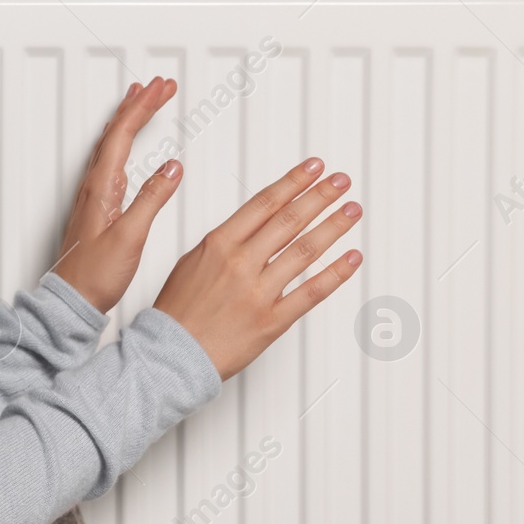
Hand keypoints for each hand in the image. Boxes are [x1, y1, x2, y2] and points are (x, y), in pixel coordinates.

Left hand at [52, 76, 182, 311]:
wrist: (72, 299)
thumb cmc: (95, 275)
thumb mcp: (130, 237)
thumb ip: (152, 200)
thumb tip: (172, 167)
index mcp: (100, 188)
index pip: (122, 135)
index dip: (142, 108)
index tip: (161, 88)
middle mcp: (93, 187)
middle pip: (114, 132)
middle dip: (138, 105)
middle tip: (158, 85)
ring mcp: (94, 196)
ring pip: (110, 144)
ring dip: (128, 119)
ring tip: (142, 100)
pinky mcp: (97, 207)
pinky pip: (110, 161)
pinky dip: (122, 143)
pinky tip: (127, 146)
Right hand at [154, 156, 363, 380]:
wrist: (171, 354)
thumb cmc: (177, 312)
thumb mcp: (190, 262)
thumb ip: (223, 243)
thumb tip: (250, 226)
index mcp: (218, 244)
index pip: (264, 203)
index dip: (293, 182)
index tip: (313, 168)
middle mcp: (240, 263)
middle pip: (289, 220)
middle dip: (320, 196)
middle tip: (341, 181)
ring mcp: (258, 291)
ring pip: (304, 251)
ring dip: (333, 226)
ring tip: (351, 210)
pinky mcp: (272, 320)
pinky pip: (310, 293)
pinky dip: (335, 274)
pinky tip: (351, 259)